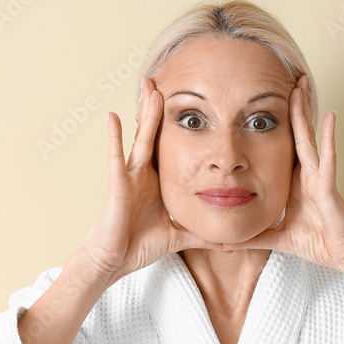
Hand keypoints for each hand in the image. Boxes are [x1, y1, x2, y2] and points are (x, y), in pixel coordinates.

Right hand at [81, 76, 217, 284]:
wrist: (115, 261)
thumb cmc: (140, 246)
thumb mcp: (180, 236)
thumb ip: (203, 235)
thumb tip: (231, 242)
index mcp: (158, 182)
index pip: (170, 149)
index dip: (178, 128)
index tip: (190, 107)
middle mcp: (143, 174)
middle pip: (155, 135)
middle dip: (160, 110)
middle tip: (165, 81)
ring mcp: (130, 176)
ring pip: (141, 138)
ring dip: (145, 113)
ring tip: (150, 86)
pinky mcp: (118, 184)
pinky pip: (116, 156)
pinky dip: (114, 136)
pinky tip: (113, 115)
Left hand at [221, 74, 343, 273]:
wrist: (343, 255)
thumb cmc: (317, 243)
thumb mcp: (277, 238)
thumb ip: (254, 237)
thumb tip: (224, 244)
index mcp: (294, 182)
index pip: (282, 148)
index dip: (277, 127)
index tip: (264, 104)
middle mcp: (307, 173)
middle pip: (296, 135)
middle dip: (292, 108)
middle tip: (286, 78)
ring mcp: (318, 176)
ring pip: (309, 138)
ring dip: (305, 111)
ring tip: (301, 85)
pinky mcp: (328, 185)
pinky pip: (327, 158)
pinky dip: (329, 137)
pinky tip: (329, 115)